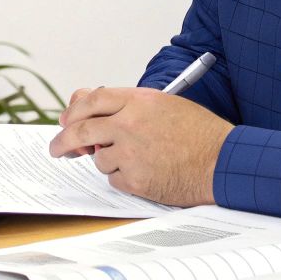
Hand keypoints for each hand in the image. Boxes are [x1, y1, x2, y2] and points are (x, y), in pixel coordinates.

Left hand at [47, 86, 233, 206]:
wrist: (223, 161)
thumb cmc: (199, 133)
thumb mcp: (164, 105)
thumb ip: (127, 105)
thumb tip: (87, 107)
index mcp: (138, 101)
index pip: (92, 100)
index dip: (74, 110)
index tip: (65, 120)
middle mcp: (129, 124)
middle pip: (81, 130)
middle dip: (63, 141)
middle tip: (57, 149)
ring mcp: (130, 152)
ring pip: (99, 159)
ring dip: (109, 161)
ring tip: (141, 160)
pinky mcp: (135, 179)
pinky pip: (114, 179)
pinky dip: (124, 178)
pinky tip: (148, 173)